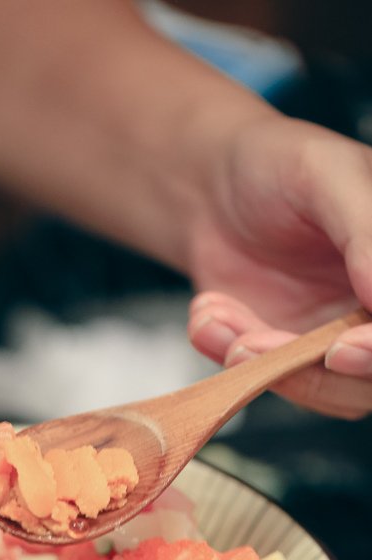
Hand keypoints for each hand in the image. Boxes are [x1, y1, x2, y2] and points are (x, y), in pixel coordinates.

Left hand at [186, 117, 371, 418]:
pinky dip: (231, 353)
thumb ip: (366, 232)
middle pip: (371, 379)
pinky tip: (208, 311)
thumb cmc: (275, 164)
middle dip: (310, 371)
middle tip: (250, 342)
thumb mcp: (326, 173)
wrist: (210, 186)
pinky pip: (271, 382)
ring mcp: (338, 338)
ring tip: (214, 313)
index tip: (340, 348)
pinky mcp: (289, 357)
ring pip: (324, 392)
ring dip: (262, 364)